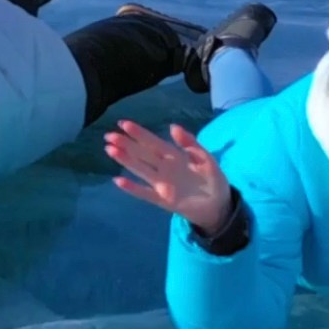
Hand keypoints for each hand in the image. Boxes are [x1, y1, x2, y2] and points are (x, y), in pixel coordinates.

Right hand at [105, 120, 231, 232]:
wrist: (219, 205)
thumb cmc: (213, 179)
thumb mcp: (206, 158)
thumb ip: (190, 143)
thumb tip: (173, 127)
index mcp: (174, 156)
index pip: (153, 142)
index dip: (139, 133)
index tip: (123, 123)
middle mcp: (163, 168)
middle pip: (142, 154)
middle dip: (126, 144)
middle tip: (108, 136)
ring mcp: (161, 184)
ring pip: (140, 170)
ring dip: (125, 160)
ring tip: (110, 150)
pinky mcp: (163, 200)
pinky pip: (145, 193)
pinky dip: (132, 188)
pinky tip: (119, 180)